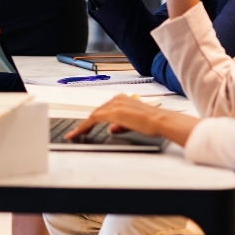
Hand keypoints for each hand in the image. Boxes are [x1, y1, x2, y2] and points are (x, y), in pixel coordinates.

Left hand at [64, 94, 199, 146]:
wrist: (159, 121)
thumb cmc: (152, 123)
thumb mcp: (133, 124)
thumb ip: (121, 125)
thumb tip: (112, 128)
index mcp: (123, 100)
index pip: (104, 109)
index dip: (93, 119)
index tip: (85, 126)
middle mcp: (117, 99)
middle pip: (97, 112)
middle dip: (86, 123)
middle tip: (77, 132)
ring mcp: (115, 104)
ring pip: (94, 115)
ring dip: (84, 125)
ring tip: (75, 134)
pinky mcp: (113, 112)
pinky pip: (94, 119)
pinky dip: (85, 126)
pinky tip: (79, 133)